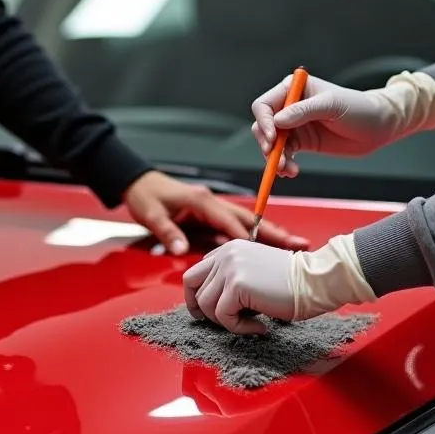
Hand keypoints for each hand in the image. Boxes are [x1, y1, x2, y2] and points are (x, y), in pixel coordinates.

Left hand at [123, 170, 308, 254]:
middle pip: (248, 220)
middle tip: (297, 244)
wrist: (137, 182)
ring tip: (292, 246)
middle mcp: (212, 202)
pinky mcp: (212, 215)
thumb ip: (167, 232)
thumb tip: (181, 249)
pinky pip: (237, 227)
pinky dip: (254, 237)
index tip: (269, 250)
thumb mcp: (151, 214)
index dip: (250, 236)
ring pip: (247, 223)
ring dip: (269, 234)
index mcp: (201, 200)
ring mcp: (214, 208)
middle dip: (273, 232)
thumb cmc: (144, 196)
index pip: (230, 221)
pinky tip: (268, 248)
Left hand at [183, 240, 296, 334]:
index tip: (211, 311)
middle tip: (220, 322)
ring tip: (250, 323)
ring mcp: (230, 268)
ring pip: (205, 304)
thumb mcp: (255, 271)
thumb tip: (211, 302)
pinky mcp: (237, 285)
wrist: (316, 280)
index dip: (198, 295)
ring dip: (226, 321)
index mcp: (229, 248)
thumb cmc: (293, 282)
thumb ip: (233, 278)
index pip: (196, 272)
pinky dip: (239, 328)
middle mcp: (226, 254)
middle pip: (191, 285)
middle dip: (200, 308)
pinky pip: (223, 316)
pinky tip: (259, 327)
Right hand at [251, 71, 434, 176]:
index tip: (274, 138)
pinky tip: (291, 171)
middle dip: (267, 144)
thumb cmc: (359, 108)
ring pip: (271, 144)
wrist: (379, 127)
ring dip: (275, 158)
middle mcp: (291, 107)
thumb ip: (303, 111)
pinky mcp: (303, 143)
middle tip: (277, 160)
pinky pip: (283, 154)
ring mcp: (296, 126)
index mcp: (295, 90)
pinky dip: (283, 164)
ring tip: (287, 170)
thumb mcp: (331, 106)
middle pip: (263, 126)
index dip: (264, 122)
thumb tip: (276, 121)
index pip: (265, 105)